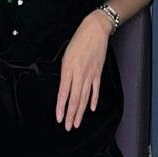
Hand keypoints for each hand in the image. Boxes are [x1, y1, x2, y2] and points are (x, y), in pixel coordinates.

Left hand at [55, 12, 109, 130]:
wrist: (95, 30)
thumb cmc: (79, 40)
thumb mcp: (66, 54)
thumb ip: (65, 72)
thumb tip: (64, 87)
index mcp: (69, 68)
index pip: (63, 92)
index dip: (61, 107)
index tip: (59, 118)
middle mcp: (80, 73)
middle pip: (75, 99)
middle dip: (71, 115)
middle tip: (68, 127)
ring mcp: (90, 74)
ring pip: (84, 97)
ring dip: (80, 112)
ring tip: (77, 123)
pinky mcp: (98, 72)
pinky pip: (95, 89)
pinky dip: (93, 100)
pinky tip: (90, 109)